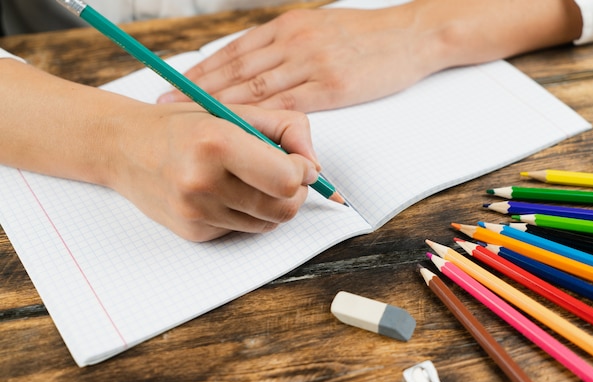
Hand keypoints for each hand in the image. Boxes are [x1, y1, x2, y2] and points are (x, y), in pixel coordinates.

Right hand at [109, 102, 319, 240]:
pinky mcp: (193, 233)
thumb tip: (315, 166)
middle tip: (284, 175)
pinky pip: (242, 230)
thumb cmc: (182, 125)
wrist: (123, 147)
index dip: (304, 172)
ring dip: (271, 204)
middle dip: (294, 193)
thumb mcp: (234, 110)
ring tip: (249, 180)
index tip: (300, 163)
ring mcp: (196, 213)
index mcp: (216, 143)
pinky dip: (245, 213)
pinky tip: (223, 192)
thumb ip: (286, 128)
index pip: (286, 178)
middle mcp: (203, 182)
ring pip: (268, 223)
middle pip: (284, 209)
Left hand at [158, 6, 429, 112]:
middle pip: (235, 68)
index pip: (235, 50)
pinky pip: (286, 104)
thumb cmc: (366, 35)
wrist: (411, 35)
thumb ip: (287, 45)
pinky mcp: (330, 86)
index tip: (176, 83)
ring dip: (218, 104)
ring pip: (254, 87)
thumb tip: (256, 64)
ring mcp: (310, 63)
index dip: (203, 68)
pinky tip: (236, 128)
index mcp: (288, 27)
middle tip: (166, 103)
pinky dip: (258, 117)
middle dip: (197, 87)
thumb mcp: (319, 27)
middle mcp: (292, 42)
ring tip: (190, 120)